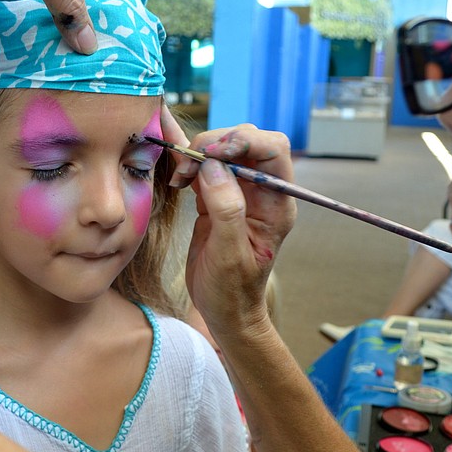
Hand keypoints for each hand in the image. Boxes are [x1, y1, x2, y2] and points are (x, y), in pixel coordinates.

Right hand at [183, 125, 296, 336]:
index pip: (273, 150)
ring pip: (222, 151)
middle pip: (246, 143)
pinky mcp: (216, 197)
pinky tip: (176, 171)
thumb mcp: (229, 255)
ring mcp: (238, 193)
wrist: (224, 310)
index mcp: (276, 203)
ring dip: (198, 154)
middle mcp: (261, 192)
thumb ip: (226, 210)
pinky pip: (204, 167)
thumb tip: (213, 167)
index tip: (212, 153)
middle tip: (188, 166)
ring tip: (180, 176)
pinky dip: (188, 162)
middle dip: (215, 145)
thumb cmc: (232, 290)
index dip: (244, 141)